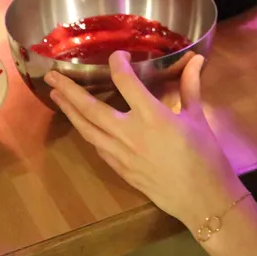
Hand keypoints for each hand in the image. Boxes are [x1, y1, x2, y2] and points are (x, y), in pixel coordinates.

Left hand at [46, 52, 246, 230]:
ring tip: (55, 95)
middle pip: (91, 107)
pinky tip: (81, 125)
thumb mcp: (198, 118)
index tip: (116, 55)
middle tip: (51, 75)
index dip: (117, 63)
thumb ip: (190, 86)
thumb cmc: (205, 156)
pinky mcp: (120, 169)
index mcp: (152, 115)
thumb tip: (195, 58)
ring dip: (69, 111)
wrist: (202, 200)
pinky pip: (97, 147)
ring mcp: (121, 153)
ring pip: (87, 129)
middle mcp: (129, 132)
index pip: (125, 81)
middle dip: (69, 90)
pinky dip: (86, 132)